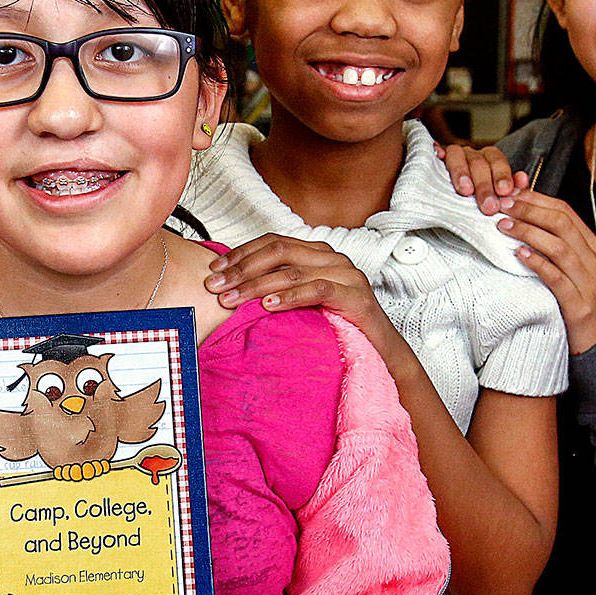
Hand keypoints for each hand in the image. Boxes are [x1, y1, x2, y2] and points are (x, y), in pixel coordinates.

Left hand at [205, 235, 392, 341]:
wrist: (381, 352)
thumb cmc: (338, 328)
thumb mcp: (303, 304)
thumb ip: (279, 289)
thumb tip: (235, 289)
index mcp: (317, 253)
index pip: (273, 242)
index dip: (241, 253)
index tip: (214, 270)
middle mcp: (332, 257)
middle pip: (278, 251)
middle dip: (242, 269)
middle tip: (215, 287)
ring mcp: (346, 274)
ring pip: (292, 270)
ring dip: (256, 285)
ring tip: (231, 300)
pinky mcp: (356, 295)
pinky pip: (316, 289)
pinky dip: (289, 297)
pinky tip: (267, 306)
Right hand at [439, 141, 529, 213]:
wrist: (455, 204)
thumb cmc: (482, 201)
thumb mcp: (501, 196)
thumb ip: (513, 188)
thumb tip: (522, 179)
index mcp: (490, 160)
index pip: (498, 161)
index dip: (502, 175)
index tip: (504, 191)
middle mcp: (473, 155)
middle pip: (478, 162)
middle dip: (484, 185)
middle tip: (489, 206)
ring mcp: (455, 156)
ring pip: (458, 156)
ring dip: (462, 173)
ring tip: (465, 191)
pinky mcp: (438, 159)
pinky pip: (438, 152)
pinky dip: (439, 153)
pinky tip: (439, 155)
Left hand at [490, 187, 595, 354]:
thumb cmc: (580, 299)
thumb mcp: (573, 266)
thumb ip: (555, 242)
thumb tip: (526, 218)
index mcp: (591, 245)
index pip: (564, 211)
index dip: (536, 199)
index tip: (511, 194)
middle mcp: (591, 258)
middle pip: (561, 223)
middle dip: (529, 210)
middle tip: (503, 206)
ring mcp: (587, 280)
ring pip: (559, 246)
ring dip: (529, 233)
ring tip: (505, 227)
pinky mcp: (578, 303)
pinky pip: (557, 278)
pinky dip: (538, 264)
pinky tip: (520, 255)